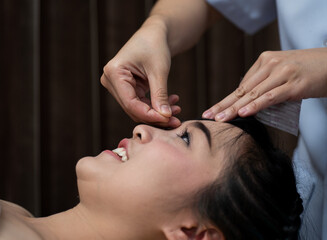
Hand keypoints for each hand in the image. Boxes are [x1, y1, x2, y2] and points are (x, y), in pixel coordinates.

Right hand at [101, 17, 180, 127]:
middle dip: (155, 116)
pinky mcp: (126, 88)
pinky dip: (156, 105)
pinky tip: (172, 102)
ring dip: (157, 112)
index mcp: (114, 73)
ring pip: (138, 108)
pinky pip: (141, 103)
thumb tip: (165, 117)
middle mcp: (111, 81)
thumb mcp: (159, 71)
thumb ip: (160, 95)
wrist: (154, 34)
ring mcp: (117, 86)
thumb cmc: (155, 45)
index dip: (150, 115)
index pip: (131, 103)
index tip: (169, 119)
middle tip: (176, 120)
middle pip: (133, 108)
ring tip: (177, 109)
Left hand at [202, 48, 326, 120]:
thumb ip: (266, 85)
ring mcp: (282, 73)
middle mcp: (270, 65)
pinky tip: (243, 113)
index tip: (212, 110)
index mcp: (264, 61)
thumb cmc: (307, 70)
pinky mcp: (294, 84)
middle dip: (223, 105)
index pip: (241, 86)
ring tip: (220, 119)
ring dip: (234, 108)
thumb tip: (249, 104)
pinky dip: (256, 105)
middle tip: (208, 116)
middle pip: (242, 90)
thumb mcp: (282, 73)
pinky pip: (271, 96)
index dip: (225, 100)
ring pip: (253, 94)